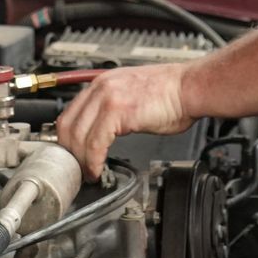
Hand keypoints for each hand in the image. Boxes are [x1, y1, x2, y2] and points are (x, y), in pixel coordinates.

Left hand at [56, 63, 194, 179]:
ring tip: (88, 173)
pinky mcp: (117, 111)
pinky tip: (97, 169)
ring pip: (78, 136)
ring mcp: (107, 98)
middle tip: (76, 169)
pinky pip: (94, 143)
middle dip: (69, 152)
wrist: (190, 87)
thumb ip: (112, 110)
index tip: (72, 155)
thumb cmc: (171, 94)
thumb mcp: (132, 96)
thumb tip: (101, 132)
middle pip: (67, 125)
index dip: (67, 140)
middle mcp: (100, 87)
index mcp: (101, 83)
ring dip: (80, 161)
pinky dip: (93, 161)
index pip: (69, 114)